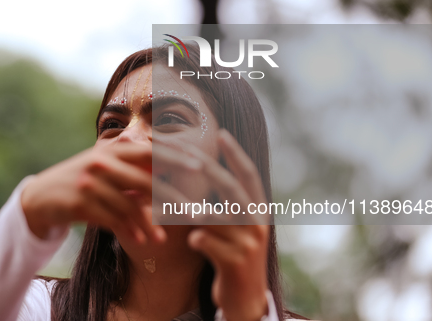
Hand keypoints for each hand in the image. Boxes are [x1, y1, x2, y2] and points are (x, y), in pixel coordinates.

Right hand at [21, 142, 198, 243]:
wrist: (42, 195)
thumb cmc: (84, 180)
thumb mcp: (106, 167)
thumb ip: (133, 167)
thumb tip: (169, 170)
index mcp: (112, 150)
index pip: (150, 151)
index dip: (176, 157)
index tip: (200, 165)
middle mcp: (102, 163)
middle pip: (144, 180)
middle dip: (170, 197)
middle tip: (193, 211)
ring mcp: (89, 183)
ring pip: (128, 206)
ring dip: (148, 225)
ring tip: (162, 238)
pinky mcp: (78, 203)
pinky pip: (110, 220)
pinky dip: (127, 230)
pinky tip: (140, 240)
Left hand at [186, 130, 269, 320]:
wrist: (244, 298)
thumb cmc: (231, 254)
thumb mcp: (233, 227)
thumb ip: (222, 204)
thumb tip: (199, 174)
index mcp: (259, 210)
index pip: (249, 175)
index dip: (236, 154)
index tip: (221, 133)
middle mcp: (258, 223)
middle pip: (233, 189)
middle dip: (210, 169)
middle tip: (189, 153)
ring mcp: (249, 244)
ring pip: (217, 217)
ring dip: (193, 208)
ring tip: (172, 200)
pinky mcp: (235, 263)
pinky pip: (209, 243)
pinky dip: (197, 239)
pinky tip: (191, 241)